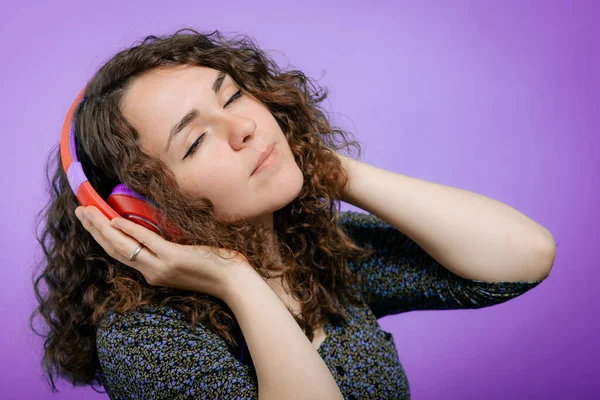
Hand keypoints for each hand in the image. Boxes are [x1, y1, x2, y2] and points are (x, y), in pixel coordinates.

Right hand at [74, 206, 250, 298]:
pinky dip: (129, 230)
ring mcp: (160, 267)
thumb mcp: (185, 261)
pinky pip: (146, 241)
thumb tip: (158, 233)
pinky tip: (114, 220)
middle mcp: (151, 273)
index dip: (103, 238)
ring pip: (123, 246)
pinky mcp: (172, 259)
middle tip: (79, 211)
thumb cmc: (216, 269)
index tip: (91, 222)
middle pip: (114, 250)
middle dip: (94, 230)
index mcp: (153, 273)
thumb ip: (168, 251)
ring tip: (86, 211)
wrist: (233, 283)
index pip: (121, 254)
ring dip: (102, 227)